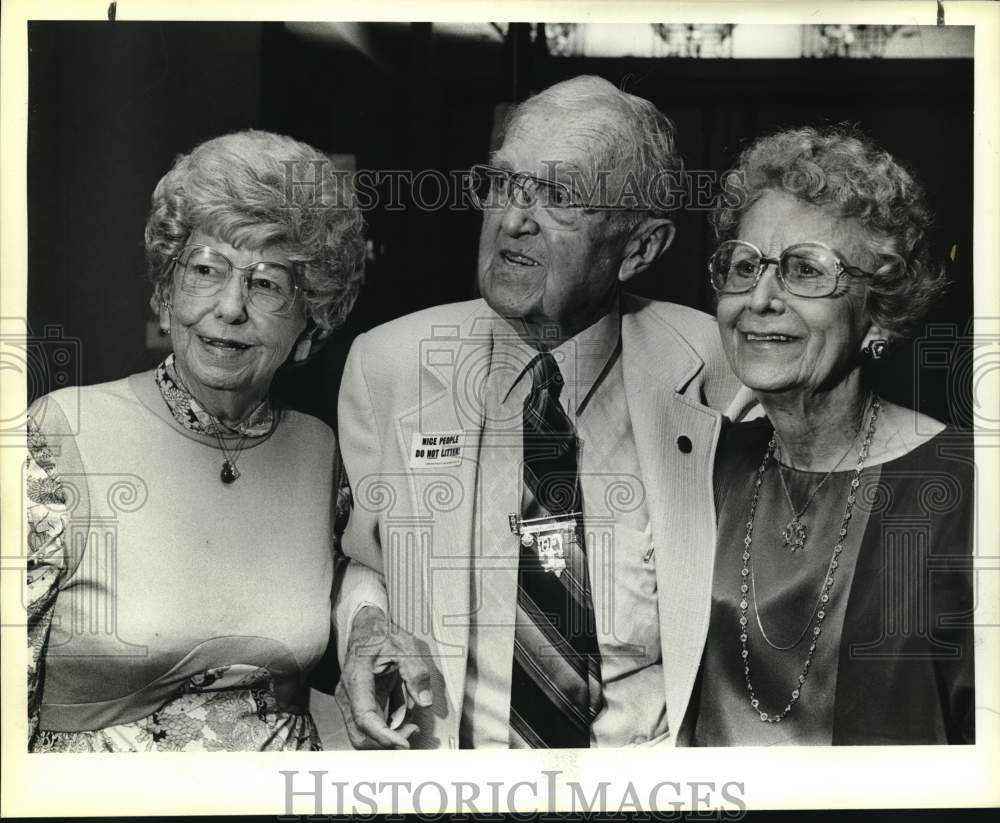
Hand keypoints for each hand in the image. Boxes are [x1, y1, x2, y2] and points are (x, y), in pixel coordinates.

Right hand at [335, 604, 432, 748]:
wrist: (367, 629)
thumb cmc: (382, 636)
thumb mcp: (404, 647)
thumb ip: (415, 672)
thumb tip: (424, 701)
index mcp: (357, 679)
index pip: (365, 718)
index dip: (383, 736)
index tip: (404, 743)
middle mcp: (348, 695)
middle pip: (360, 735)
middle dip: (387, 743)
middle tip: (412, 732)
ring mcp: (351, 703)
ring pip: (365, 736)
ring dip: (390, 738)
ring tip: (412, 725)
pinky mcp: (359, 706)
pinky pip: (372, 727)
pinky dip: (389, 730)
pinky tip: (405, 717)